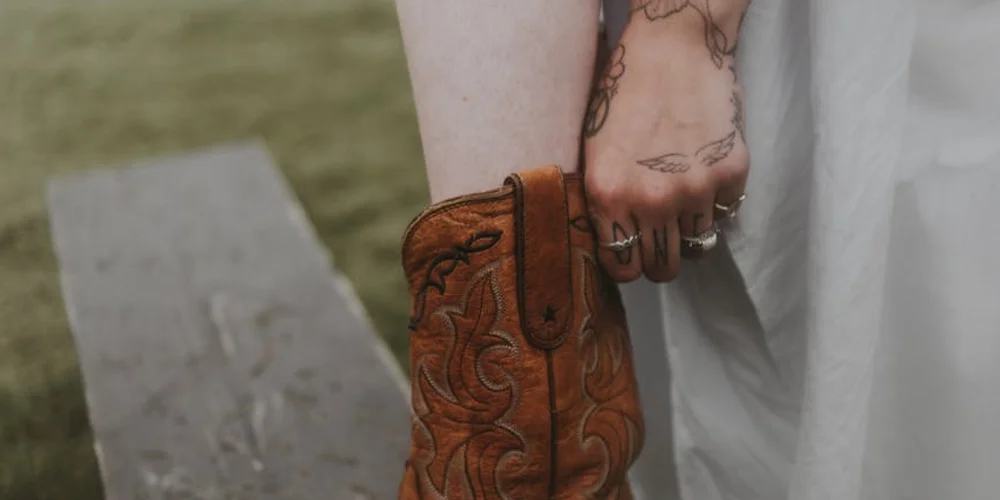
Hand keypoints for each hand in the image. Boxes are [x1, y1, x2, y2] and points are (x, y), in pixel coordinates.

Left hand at [583, 1, 749, 282]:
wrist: (673, 46)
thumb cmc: (622, 91)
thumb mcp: (593, 151)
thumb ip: (603, 202)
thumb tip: (613, 245)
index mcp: (609, 195)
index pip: (622, 269)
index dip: (626, 265)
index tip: (630, 254)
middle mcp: (653, 200)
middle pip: (662, 268)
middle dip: (658, 258)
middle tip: (658, 237)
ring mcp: (697, 189)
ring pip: (698, 247)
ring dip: (689, 233)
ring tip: (681, 206)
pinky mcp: (732, 172)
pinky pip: (726, 214)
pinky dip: (717, 205)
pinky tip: (703, 177)